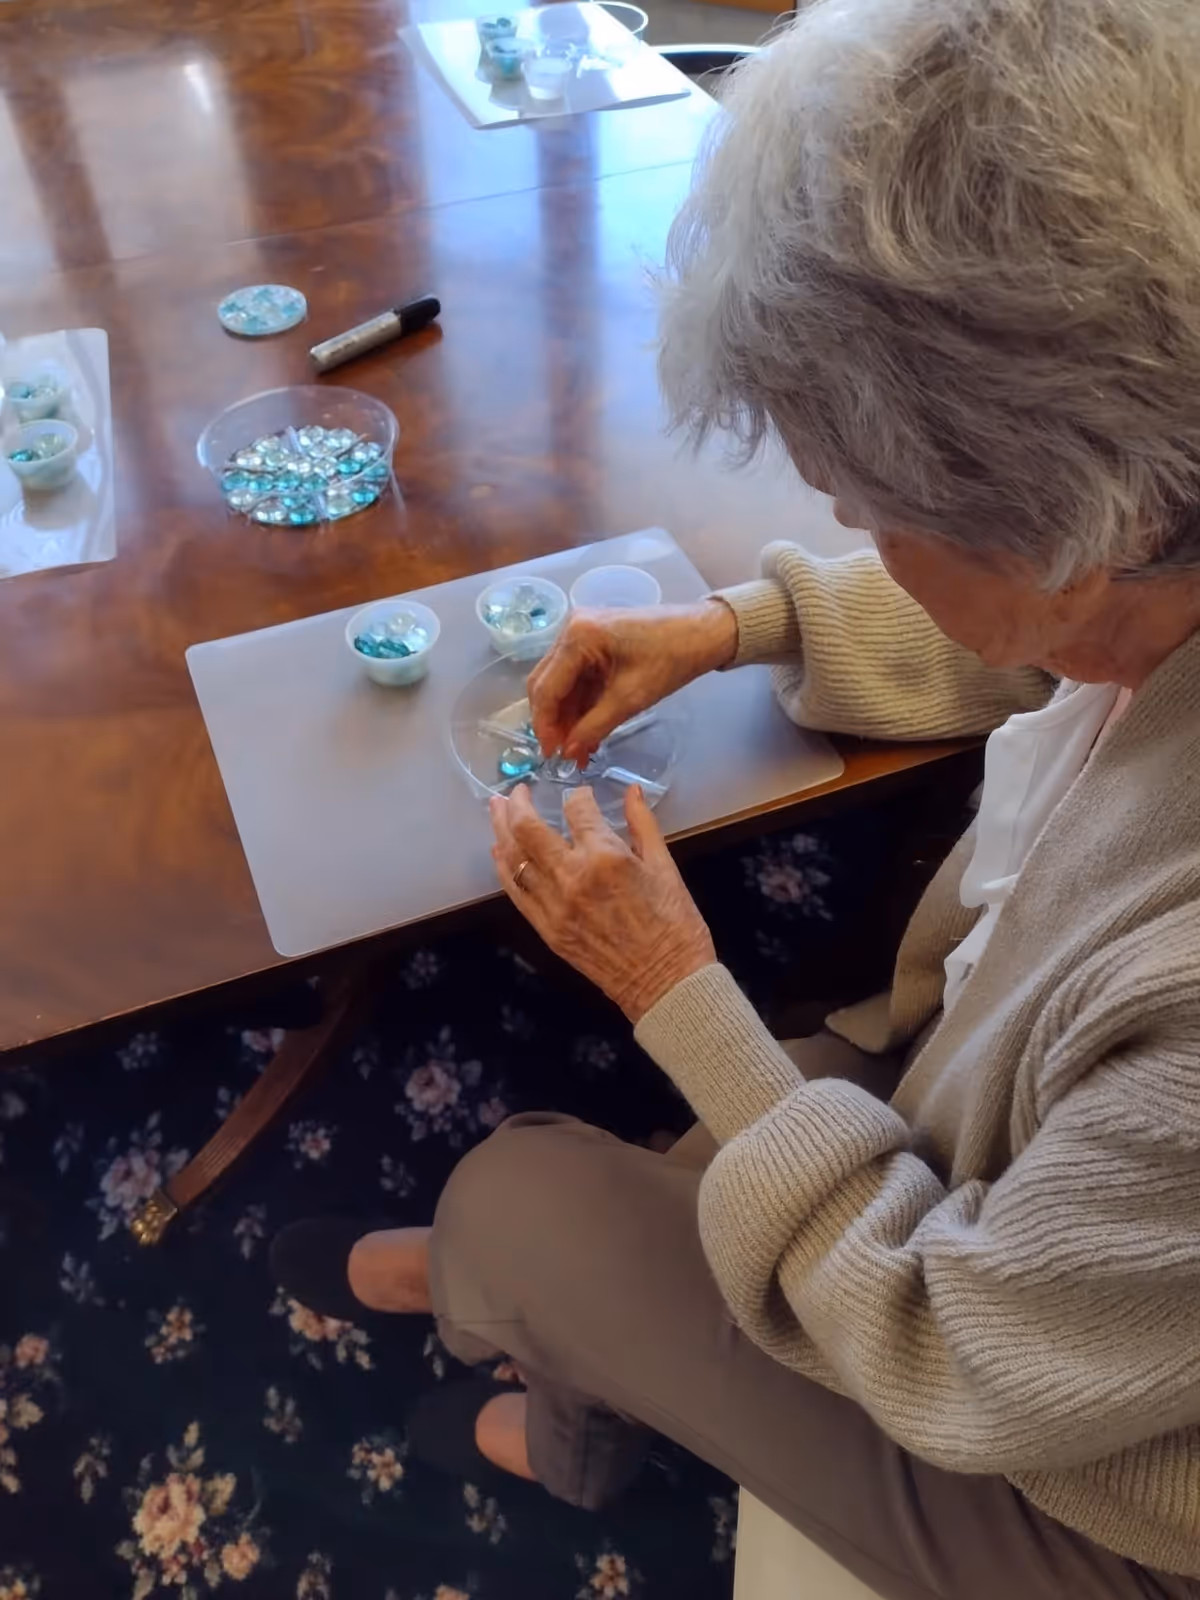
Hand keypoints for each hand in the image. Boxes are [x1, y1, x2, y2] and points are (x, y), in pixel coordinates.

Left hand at [490, 783, 716, 1023]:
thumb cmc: (674, 924)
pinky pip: (516, 892)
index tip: (582, 797)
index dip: (578, 796)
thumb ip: (642, 823)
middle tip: (516, 791)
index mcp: (606, 857)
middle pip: (529, 829)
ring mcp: (554, 905)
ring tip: (497, 810)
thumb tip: (631, 790)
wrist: (666, 981)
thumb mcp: (665, 866)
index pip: (577, 810)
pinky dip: (505, 868)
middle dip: (518, 804)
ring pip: (515, 859)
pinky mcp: (547, 929)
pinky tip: (500, 852)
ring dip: (502, 830)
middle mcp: (572, 877)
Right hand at [527, 598, 737, 764]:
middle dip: (554, 722)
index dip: (545, 725)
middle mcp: (570, 629)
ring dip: (568, 716)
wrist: (703, 633)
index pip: (546, 688)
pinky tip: (589, 729)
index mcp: (577, 636)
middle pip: (546, 683)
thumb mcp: (630, 698)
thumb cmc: (671, 659)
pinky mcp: (593, 642)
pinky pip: (578, 677)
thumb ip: (594, 726)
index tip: (551, 755)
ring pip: (561, 683)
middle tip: (563, 754)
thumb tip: (568, 752)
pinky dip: (581, 704)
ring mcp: (581, 634)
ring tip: (580, 749)